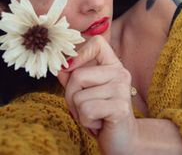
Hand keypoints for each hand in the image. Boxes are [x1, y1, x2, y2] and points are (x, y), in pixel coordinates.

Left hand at [58, 35, 137, 154]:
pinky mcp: (120, 107)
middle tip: (82, 106)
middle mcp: (120, 73)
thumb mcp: (83, 90)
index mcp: (112, 64)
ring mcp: (122, 89)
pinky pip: (86, 110)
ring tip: (93, 114)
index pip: (97, 42)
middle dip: (71, 95)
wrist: (122, 138)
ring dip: (78, 111)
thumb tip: (59, 66)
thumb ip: (71, 76)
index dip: (79, 53)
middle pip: (78, 75)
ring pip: (79, 95)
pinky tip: (98, 122)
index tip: (70, 68)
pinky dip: (85, 121)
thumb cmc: (99, 111)